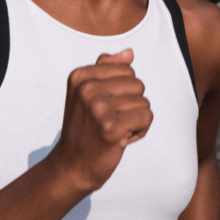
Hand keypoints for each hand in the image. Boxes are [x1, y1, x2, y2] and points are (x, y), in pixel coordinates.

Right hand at [50, 49, 152, 193]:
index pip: (127, 69)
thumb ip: (107, 69)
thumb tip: (130, 53)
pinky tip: (122, 139)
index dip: (123, 91)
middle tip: (109, 122)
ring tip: (114, 131)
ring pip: (144, 101)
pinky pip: (147, 116)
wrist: (72, 166)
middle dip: (132, 105)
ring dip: (136, 119)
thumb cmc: (85, 128)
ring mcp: (98, 107)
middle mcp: (87, 88)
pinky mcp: (111, 126)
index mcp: (80, 75)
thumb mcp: (88, 94)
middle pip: (138, 84)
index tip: (104, 108)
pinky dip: (141, 130)